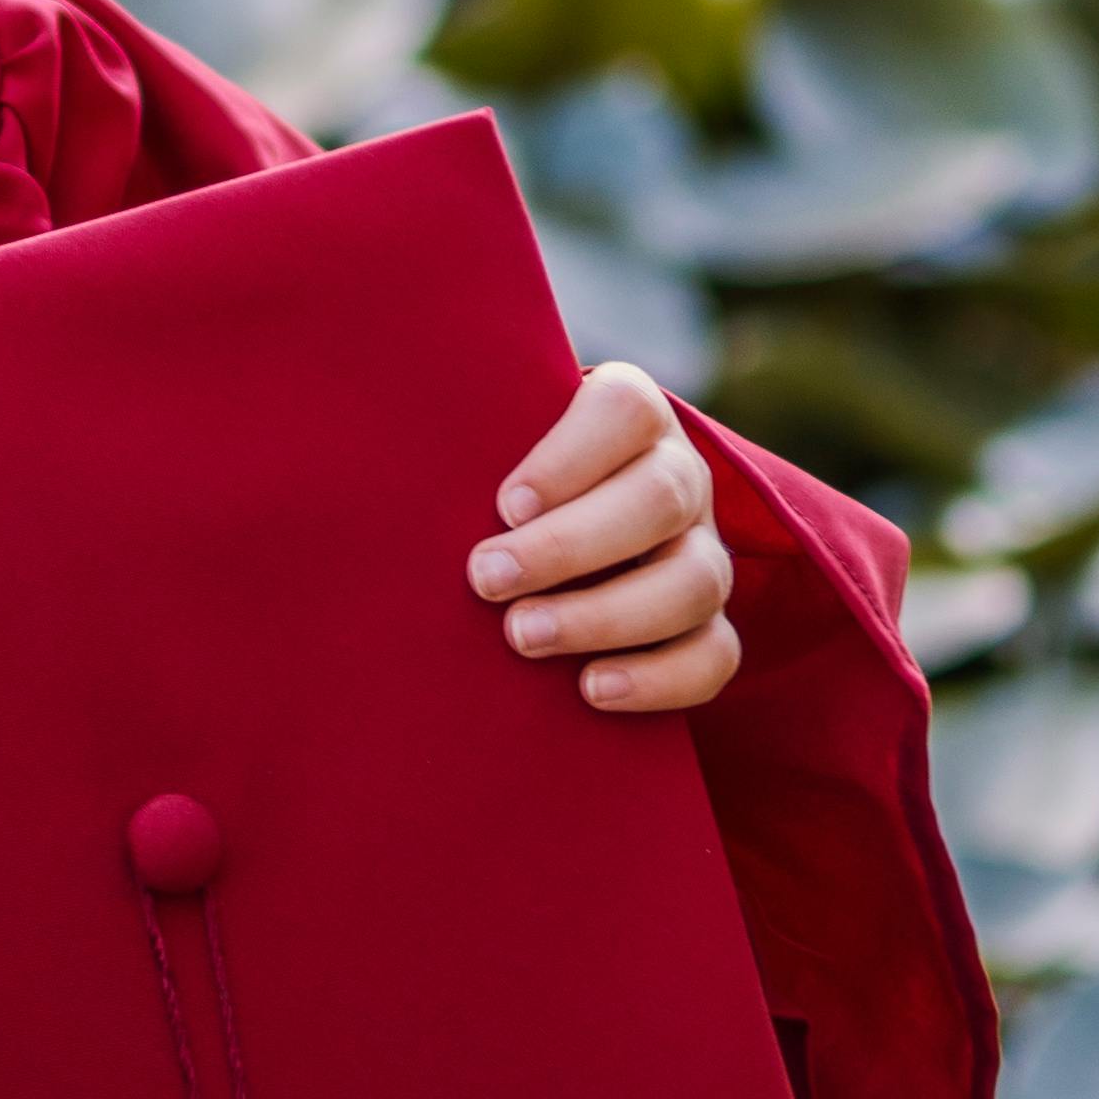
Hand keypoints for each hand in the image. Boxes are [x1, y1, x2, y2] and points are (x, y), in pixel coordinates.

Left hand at [471, 360, 739, 711]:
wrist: (551, 532)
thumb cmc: (500, 480)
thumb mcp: (491, 444)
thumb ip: (465, 444)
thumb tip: (383, 467)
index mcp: (632, 413)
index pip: (626, 410)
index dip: (570, 457)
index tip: (504, 505)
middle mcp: (680, 476)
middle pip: (659, 498)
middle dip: (568, 545)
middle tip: (486, 578)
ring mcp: (704, 551)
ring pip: (694, 581)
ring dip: (606, 614)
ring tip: (522, 636)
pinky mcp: (708, 623)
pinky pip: (714, 655)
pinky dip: (659, 678)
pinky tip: (592, 688)